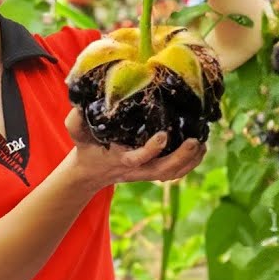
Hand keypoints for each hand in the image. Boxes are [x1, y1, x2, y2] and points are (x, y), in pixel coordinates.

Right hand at [64, 109, 206, 185]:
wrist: (91, 171)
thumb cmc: (87, 147)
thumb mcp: (77, 133)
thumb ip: (75, 122)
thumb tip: (80, 106)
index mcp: (120, 159)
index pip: (138, 159)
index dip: (151, 150)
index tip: (163, 135)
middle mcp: (137, 168)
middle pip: (163, 170)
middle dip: (181, 157)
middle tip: (196, 141)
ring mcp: (147, 172)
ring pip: (172, 173)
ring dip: (190, 161)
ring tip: (203, 144)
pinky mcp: (154, 171)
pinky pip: (176, 173)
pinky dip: (190, 164)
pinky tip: (201, 150)